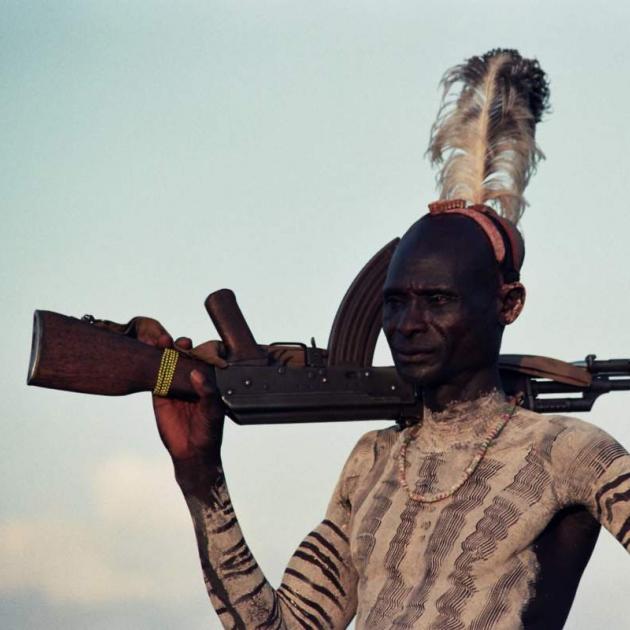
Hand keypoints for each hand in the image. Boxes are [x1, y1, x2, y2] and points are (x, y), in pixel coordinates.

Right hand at [134, 318, 227, 483]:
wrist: (191, 452)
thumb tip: (196, 372)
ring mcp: (174, 385)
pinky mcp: (160, 394)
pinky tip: (146, 354)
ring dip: (164, 350)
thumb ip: (206, 392)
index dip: (196, 349)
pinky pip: (154, 377)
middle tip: (173, 341)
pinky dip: (149, 366)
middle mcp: (191, 380)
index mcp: (207, 381)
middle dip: (178, 346)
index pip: (201, 360)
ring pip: (168, 363)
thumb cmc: (209, 431)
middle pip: (183, 357)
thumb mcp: (212, 410)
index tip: (191, 343)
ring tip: (161, 341)